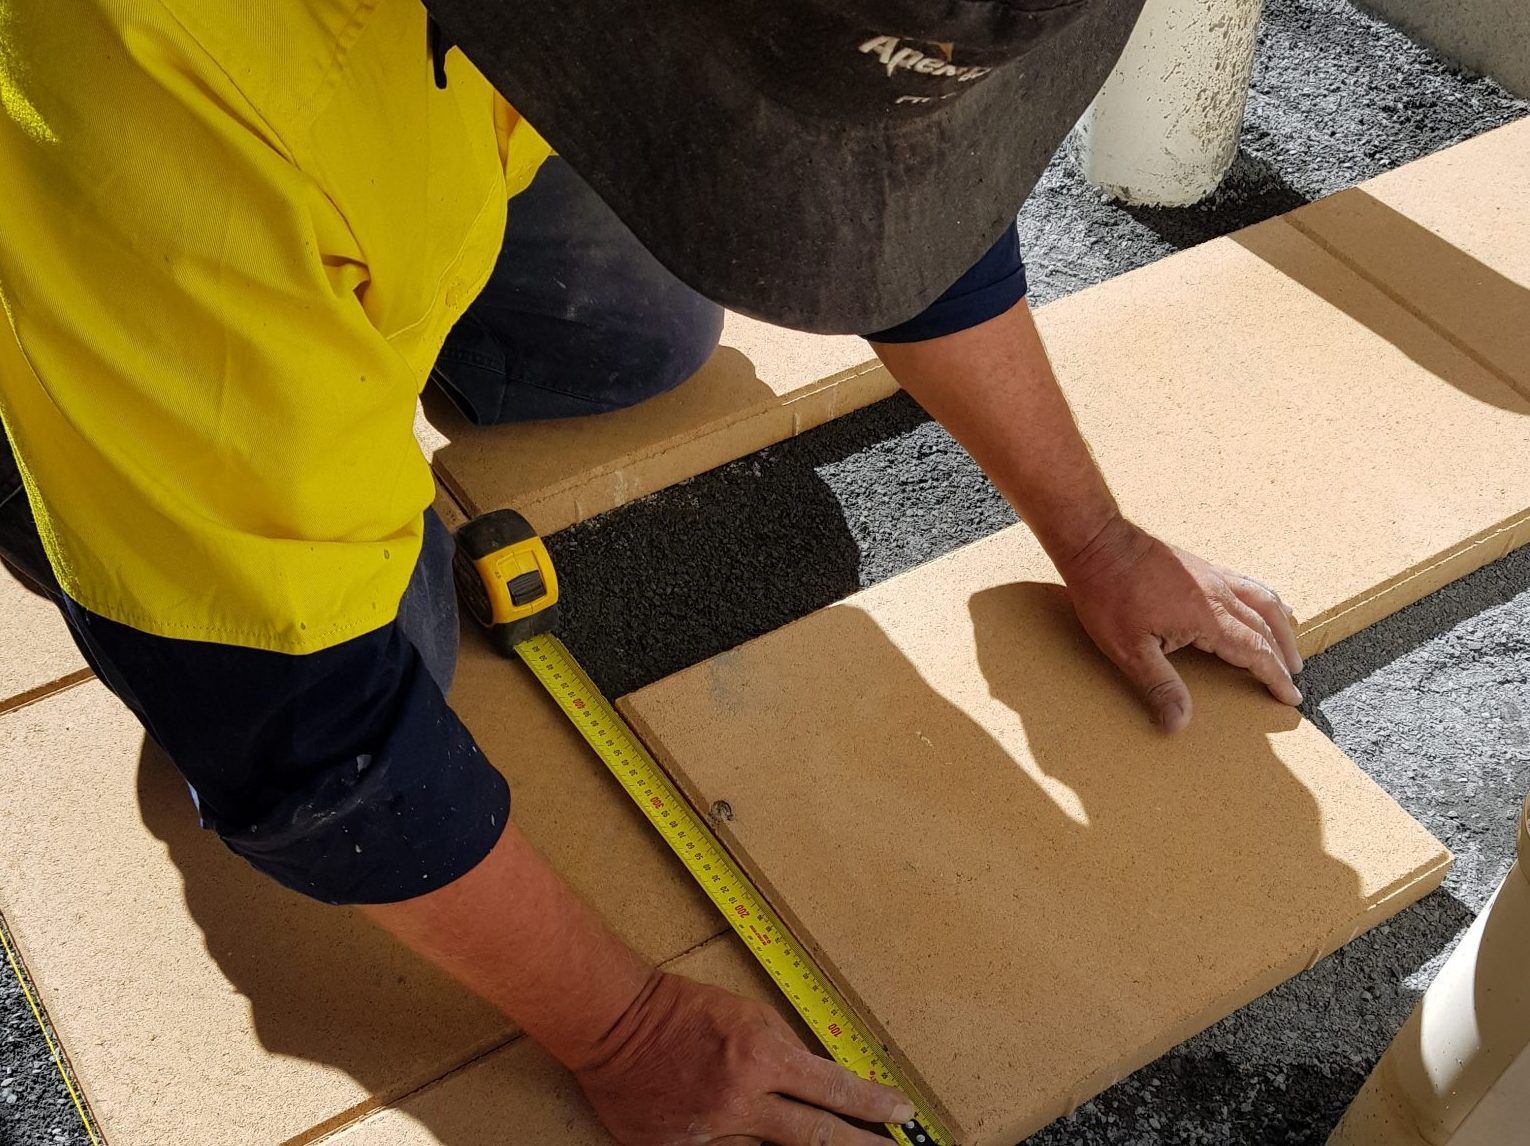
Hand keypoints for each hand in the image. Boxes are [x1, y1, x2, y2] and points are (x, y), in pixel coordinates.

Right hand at [575, 971, 913, 1144]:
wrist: (614, 1025)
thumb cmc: (682, 1008)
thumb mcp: (747, 1014)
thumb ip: (784, 1051)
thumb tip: (818, 1085)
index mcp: (761, 1057)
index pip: (833, 1091)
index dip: (873, 1106)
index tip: (902, 1114)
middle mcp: (741, 1101)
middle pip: (816, 1139)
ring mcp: (709, 1134)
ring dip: (786, 1144)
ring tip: (801, 1131)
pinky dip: (736, 1145)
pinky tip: (735, 1128)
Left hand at [1059, 514, 1302, 731]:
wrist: (1098, 543)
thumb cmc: (1108, 594)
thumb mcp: (1128, 650)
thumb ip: (1159, 685)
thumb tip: (1178, 724)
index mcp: (1208, 618)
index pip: (1256, 652)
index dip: (1275, 676)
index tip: (1290, 697)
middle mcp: (1220, 594)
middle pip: (1266, 626)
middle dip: (1283, 655)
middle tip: (1293, 677)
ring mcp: (1213, 576)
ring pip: (1262, 600)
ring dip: (1280, 625)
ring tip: (1288, 644)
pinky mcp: (1202, 565)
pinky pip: (1246, 583)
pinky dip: (1264, 599)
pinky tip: (1260, 604)